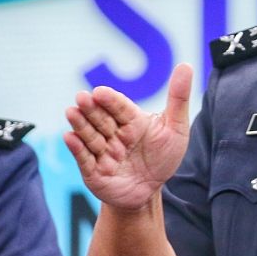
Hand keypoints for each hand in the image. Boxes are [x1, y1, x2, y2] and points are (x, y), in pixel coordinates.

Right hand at [64, 63, 192, 209]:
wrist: (151, 190)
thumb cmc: (163, 156)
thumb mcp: (176, 128)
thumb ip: (179, 98)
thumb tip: (186, 65)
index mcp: (132, 121)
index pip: (120, 107)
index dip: (110, 99)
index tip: (100, 92)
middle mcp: (114, 134)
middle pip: (101, 119)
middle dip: (91, 109)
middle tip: (81, 98)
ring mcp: (102, 152)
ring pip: (90, 136)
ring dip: (80, 124)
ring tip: (71, 112)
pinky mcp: (93, 171)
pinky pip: (84, 159)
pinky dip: (77, 148)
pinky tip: (70, 137)